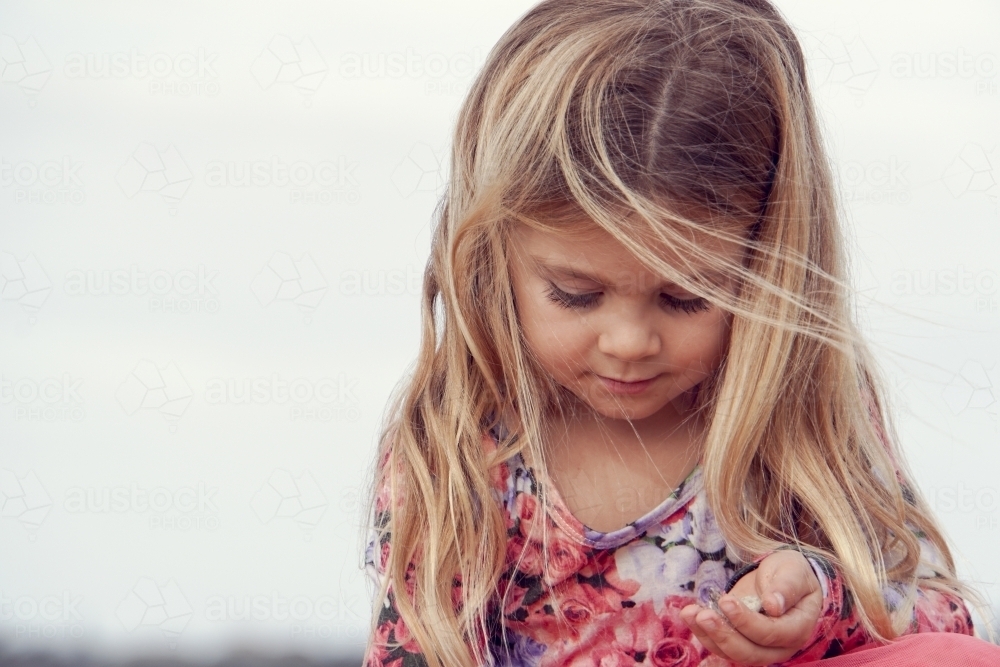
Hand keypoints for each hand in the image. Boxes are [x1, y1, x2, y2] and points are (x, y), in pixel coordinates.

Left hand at [680, 549, 823, 664]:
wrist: (783, 579)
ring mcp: (760, 649)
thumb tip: (773, 605)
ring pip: (733, 654)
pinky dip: (703, 634)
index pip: (772, 634)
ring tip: (690, 613)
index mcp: (797, 628)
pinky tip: (690, 614)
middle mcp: (780, 646)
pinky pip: (721, 647)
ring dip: (709, 636)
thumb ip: (786, 587)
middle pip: (751, 653)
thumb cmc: (791, 573)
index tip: (726, 601)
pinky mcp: (741, 643)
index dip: (747, 621)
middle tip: (703, 615)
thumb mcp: (793, 571)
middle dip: (724, 635)